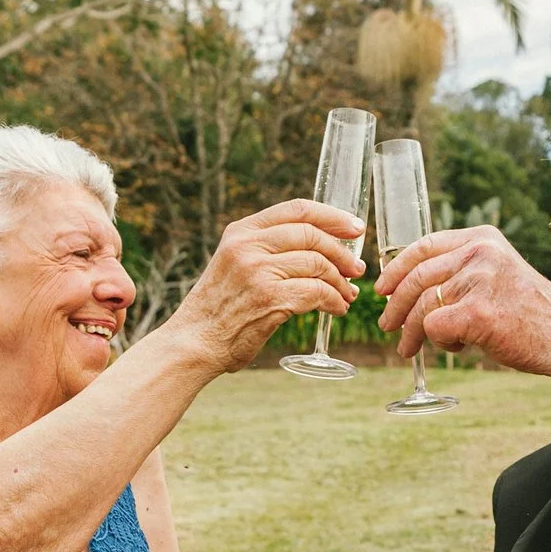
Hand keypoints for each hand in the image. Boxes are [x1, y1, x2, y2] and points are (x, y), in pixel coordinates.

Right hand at [161, 200, 364, 373]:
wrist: (194, 342)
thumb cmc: (219, 309)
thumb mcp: (233, 263)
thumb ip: (264, 249)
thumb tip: (318, 247)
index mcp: (241, 232)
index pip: (297, 209)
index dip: (332, 215)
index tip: (354, 228)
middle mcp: (248, 245)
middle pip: (312, 235)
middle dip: (342, 252)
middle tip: (356, 268)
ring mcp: (259, 271)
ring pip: (319, 264)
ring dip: (341, 282)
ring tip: (347, 295)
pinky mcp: (270, 299)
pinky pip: (317, 292)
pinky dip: (334, 301)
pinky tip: (336, 309)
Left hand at [375, 224, 550, 380]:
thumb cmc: (530, 313)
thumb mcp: (497, 275)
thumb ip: (461, 271)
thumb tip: (408, 288)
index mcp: (483, 239)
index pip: (426, 245)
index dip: (397, 268)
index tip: (382, 287)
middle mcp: (480, 253)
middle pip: (418, 276)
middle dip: (395, 304)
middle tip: (386, 324)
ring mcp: (479, 280)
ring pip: (422, 305)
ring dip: (411, 330)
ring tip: (408, 348)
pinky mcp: (477, 312)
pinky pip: (434, 326)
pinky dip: (438, 342)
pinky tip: (457, 347)